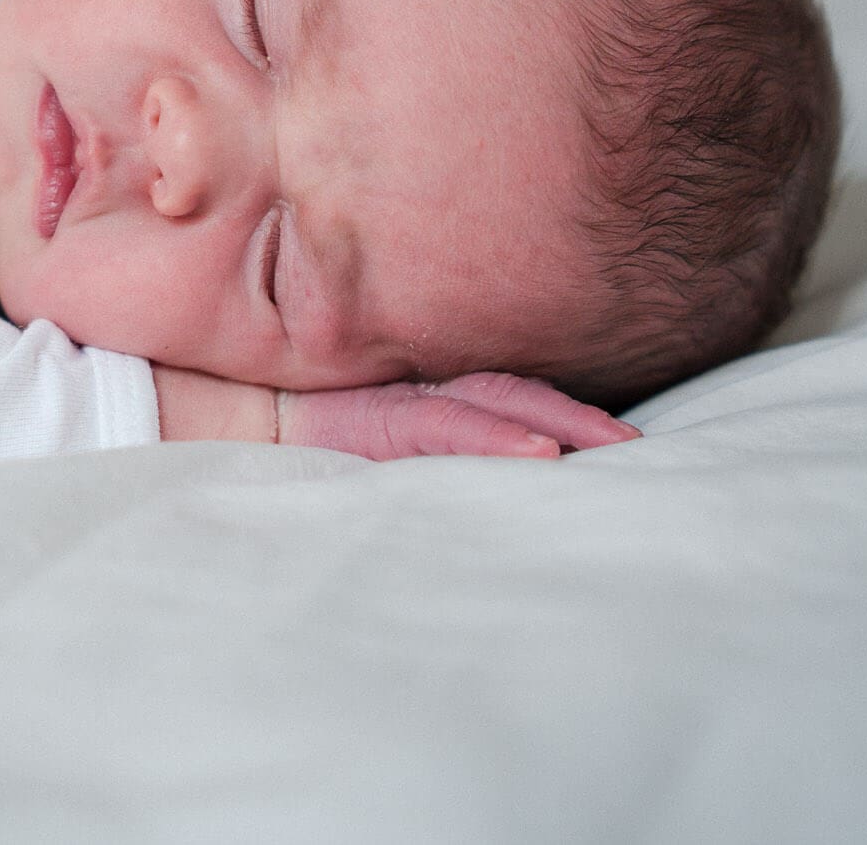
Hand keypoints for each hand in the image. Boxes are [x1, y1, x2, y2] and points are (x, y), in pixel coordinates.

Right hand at [279, 373, 639, 459]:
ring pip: (494, 403)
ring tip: (610, 449)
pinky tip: (539, 453)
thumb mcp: (370, 444)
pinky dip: (497, 439)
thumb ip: (427, 444)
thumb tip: (506, 476)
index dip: (567, 412)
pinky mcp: (374, 420)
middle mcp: (421, 391)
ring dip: (559, 426)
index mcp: (426, 396)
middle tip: (640, 448)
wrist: (226, 419)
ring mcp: (400, 401)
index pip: (508, 395)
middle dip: (582, 422)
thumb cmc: (298, 438)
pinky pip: (445, 426)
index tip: (625, 440)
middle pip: (517, 395)